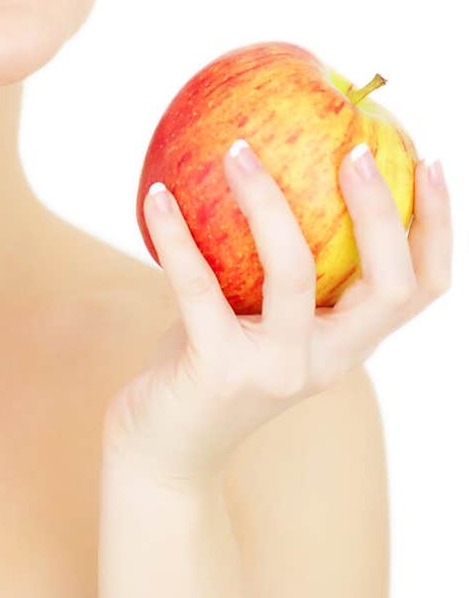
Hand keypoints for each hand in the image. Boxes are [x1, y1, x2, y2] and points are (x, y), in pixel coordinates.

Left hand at [103, 140, 451, 485]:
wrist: (164, 450)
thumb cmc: (212, 358)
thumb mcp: (261, 312)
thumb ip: (279, 258)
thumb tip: (273, 150)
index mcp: (350, 341)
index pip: (423, 286)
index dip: (438, 226)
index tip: (428, 159)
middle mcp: (328, 360)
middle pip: (388, 283)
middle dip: (381, 210)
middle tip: (355, 147)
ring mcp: (278, 370)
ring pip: (295, 274)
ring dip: (267, 202)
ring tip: (238, 149)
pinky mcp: (219, 371)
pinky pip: (199, 288)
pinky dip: (176, 235)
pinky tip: (158, 194)